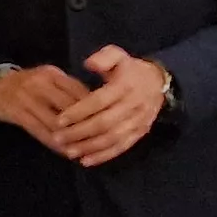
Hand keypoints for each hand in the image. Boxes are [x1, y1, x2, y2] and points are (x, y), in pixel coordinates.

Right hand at [0, 63, 90, 150]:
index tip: (107, 125)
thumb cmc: (28, 86)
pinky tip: (64, 152)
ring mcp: (26, 97)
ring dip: (70, 139)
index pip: (79, 92)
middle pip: (69, 107)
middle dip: (85, 127)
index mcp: (52, 74)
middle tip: (99, 143)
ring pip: (55, 122)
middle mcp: (40, 83)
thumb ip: (69, 91)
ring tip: (83, 151)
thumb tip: (97, 109)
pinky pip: (39, 130)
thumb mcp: (49, 80)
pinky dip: (54, 143)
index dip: (95, 111)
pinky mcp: (16, 112)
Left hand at [50, 47, 171, 166]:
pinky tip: (86, 161)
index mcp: (125, 85)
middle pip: (104, 123)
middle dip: (79, 132)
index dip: (78, 111)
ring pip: (112, 138)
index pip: (99, 101)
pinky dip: (103, 156)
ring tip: (68, 151)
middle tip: (58, 138)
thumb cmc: (130, 69)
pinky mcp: (140, 133)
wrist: (158, 82)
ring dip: (89, 147)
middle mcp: (134, 105)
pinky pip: (122, 147)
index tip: (59, 120)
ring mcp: (138, 121)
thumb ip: (104, 57)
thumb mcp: (118, 55)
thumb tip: (89, 64)